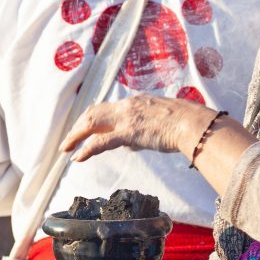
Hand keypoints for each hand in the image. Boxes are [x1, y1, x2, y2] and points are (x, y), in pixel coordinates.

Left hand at [60, 96, 216, 162]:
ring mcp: (126, 118)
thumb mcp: (161, 120)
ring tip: (66, 148)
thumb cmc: (184, 124)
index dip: (91, 119)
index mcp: (136, 102)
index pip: (107, 108)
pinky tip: (78, 157)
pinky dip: (86, 149)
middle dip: (78, 127)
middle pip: (93, 113)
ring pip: (91, 123)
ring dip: (75, 136)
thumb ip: (144, 128)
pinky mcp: (128, 132)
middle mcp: (127, 106)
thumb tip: (133, 142)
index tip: (83, 128)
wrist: (193, 123)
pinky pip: (100, 141)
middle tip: (68, 140)